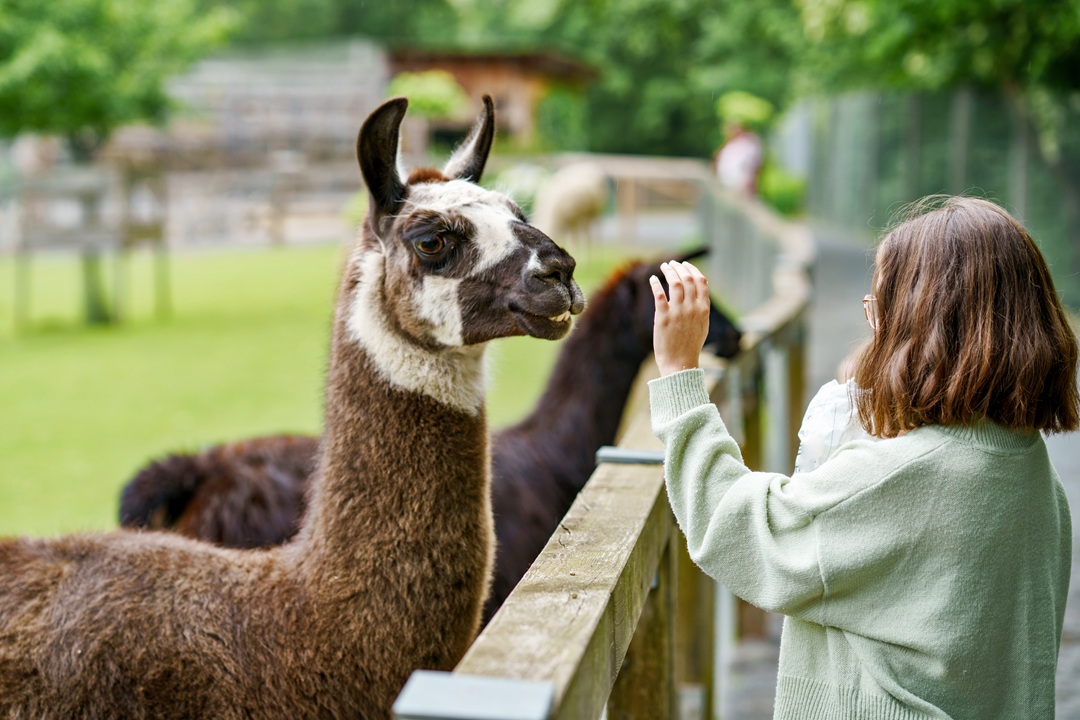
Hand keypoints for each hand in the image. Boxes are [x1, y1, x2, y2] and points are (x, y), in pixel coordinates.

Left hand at [650, 261, 711, 376]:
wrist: (679, 362)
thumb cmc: (690, 345)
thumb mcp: (703, 325)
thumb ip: (701, 307)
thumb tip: (699, 291)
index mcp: (703, 309)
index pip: (701, 281)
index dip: (692, 270)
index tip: (685, 264)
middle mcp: (692, 308)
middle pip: (687, 279)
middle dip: (679, 267)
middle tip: (672, 264)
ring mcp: (678, 312)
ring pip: (674, 283)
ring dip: (668, 271)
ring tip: (664, 267)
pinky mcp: (663, 318)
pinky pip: (659, 295)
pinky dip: (655, 284)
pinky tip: (653, 279)